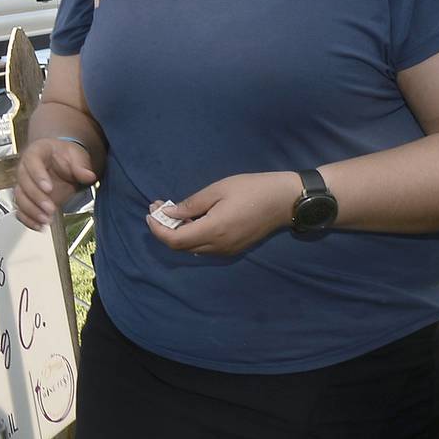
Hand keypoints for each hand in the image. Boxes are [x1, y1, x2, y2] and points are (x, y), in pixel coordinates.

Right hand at [15, 138, 99, 228]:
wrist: (61, 163)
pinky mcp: (25, 198)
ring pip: (20, 198)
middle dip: (37, 198)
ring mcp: (23, 184)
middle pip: (24, 183)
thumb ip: (81, 166)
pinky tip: (39, 226)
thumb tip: (88, 176)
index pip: (31, 162)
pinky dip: (28, 220)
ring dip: (32, 211)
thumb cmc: (65, 156)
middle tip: (50, 208)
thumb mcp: (76, 155)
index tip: (49, 188)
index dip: (38, 176)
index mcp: (36, 152)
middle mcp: (25, 168)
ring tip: (46, 220)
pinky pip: (20, 210)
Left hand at [145, 171, 301, 255]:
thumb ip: (191, 204)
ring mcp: (226, 250)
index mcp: (213, 231)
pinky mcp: (233, 249)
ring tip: (172, 211)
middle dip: (164, 229)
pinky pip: (204, 247)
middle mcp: (218, 246)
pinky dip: (192, 235)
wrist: (287, 200)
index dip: (157, 229)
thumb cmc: (254, 189)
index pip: (174, 240)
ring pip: (191, 248)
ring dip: (178, 233)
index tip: (151, 212)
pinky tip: (191, 218)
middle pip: (180, 247)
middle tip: (158, 208)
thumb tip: (168, 214)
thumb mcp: (218, 190)